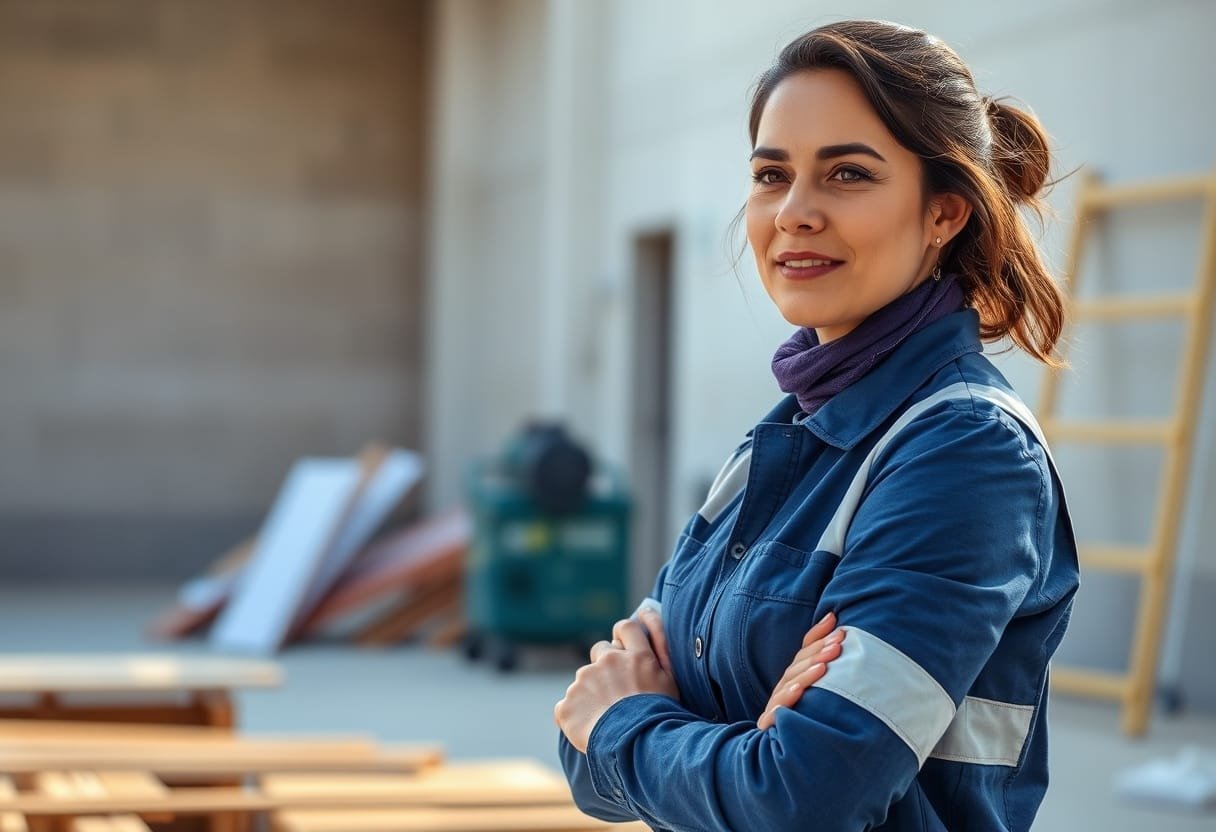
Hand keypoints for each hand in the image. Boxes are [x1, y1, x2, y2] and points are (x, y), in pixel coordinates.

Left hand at [555, 617, 678, 752]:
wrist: (639, 748)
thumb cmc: (661, 716)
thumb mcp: (671, 679)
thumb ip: (659, 643)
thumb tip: (646, 611)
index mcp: (634, 655)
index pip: (625, 628)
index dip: (623, 638)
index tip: (624, 651)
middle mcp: (606, 662)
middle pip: (600, 652)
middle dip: (605, 668)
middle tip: (617, 694)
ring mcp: (583, 683)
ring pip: (583, 682)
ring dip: (591, 694)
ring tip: (607, 719)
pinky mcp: (566, 706)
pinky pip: (567, 708)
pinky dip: (575, 717)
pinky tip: (590, 731)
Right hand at [757, 611, 845, 730]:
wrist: (788, 761)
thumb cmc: (809, 720)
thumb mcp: (819, 687)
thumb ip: (822, 655)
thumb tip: (833, 617)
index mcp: (793, 679)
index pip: (803, 654)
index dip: (819, 639)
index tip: (840, 630)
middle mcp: (782, 690)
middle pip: (797, 666)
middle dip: (817, 654)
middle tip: (838, 645)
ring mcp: (775, 707)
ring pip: (788, 684)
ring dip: (806, 673)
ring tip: (824, 666)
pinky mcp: (769, 725)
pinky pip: (776, 711)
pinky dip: (788, 699)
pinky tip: (799, 690)